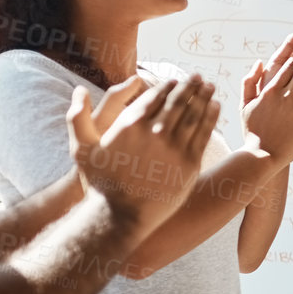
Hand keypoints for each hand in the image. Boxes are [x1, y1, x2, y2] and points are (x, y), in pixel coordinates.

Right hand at [68, 74, 219, 230]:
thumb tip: (80, 89)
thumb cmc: (99, 183)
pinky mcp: (189, 163)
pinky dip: (211, 117)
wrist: (121, 215)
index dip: (167, 85)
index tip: (175, 80)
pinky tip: (215, 108)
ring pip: (194, 114)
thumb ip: (77, 117)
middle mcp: (154, 131)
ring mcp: (174, 147)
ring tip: (210, 88)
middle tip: (197, 78)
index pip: (155, 96)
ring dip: (204, 97)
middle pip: (177, 101)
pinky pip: (204, 133)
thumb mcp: (81, 148)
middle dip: (189, 86)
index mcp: (131, 123)